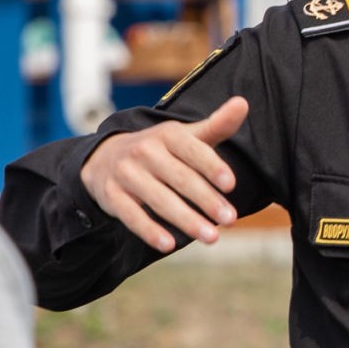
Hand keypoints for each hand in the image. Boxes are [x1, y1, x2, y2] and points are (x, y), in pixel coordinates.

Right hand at [79, 96, 249, 252]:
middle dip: (206, 200)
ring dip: (186, 220)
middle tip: (230, 219)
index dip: (212, 167)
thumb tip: (243, 103)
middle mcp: (145, 151)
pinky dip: (149, 231)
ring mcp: (126, 173)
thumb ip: (216, 125)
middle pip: (180, 178)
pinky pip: (131, 215)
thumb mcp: (186, 136)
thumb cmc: (160, 150)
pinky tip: (169, 244)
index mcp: (168, 134)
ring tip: (211, 237)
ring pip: (159, 199)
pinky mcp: (112, 195)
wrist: (105, 157)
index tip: (231, 185)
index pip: (193, 150)